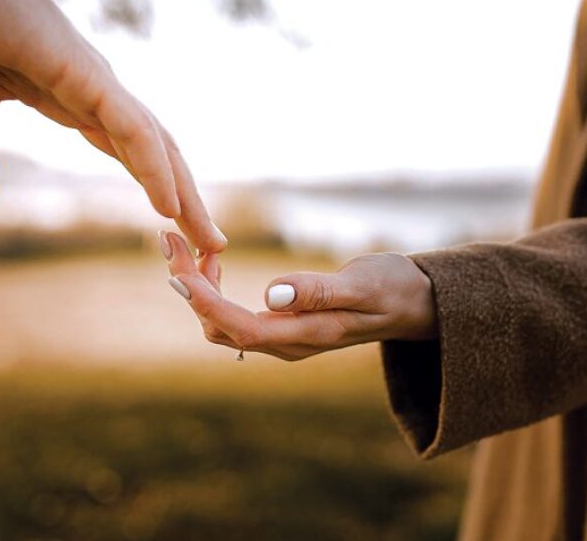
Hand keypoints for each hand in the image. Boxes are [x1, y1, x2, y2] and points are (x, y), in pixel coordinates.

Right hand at [0, 0, 226, 252]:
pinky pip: (128, 127)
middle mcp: (92, 90)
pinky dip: (152, 166)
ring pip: (153, 143)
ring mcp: (91, 79)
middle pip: (155, 151)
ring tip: (209, 238)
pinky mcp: (80, 71)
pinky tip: (170, 205)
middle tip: (213, 243)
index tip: (176, 227)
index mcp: (69, 98)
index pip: (128, 150)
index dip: (156, 186)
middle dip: (186, 198)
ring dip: (184, 193)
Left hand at [160, 232, 436, 360]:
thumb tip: (272, 294)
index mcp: (305, 336)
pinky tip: (211, 259)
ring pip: (222, 322)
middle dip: (189, 288)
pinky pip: (233, 314)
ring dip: (197, 288)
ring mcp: (283, 337)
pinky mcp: (281, 325)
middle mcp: (287, 344)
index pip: (239, 327)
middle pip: (219, 327)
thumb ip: (319, 291)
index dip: (204, 302)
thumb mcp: (362, 284)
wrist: (416, 303)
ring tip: (187, 246)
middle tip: (170, 241)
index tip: (177, 271)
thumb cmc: (394, 288)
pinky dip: (214, 288)